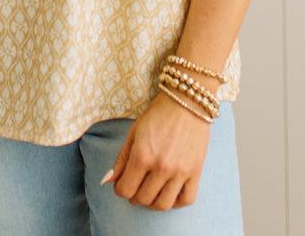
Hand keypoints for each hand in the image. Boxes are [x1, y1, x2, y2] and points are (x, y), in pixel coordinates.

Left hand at [101, 91, 210, 210]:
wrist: (187, 100)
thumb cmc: (158, 114)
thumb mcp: (134, 132)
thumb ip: (121, 159)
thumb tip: (108, 181)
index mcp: (142, 155)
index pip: (125, 189)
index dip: (120, 189)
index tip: (122, 183)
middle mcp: (161, 166)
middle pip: (142, 199)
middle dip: (134, 196)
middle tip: (136, 186)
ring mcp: (180, 171)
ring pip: (162, 205)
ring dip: (153, 202)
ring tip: (150, 191)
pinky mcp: (196, 172)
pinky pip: (186, 200)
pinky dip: (176, 202)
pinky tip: (169, 192)